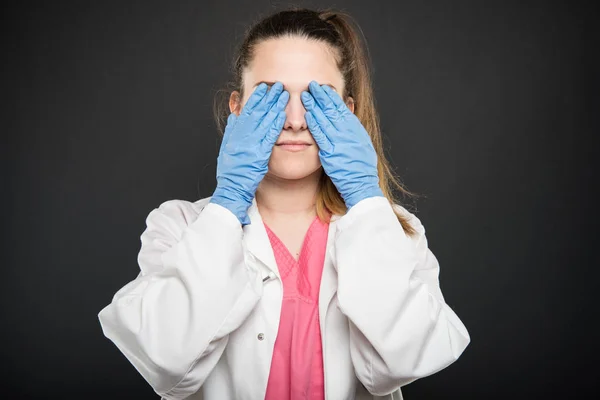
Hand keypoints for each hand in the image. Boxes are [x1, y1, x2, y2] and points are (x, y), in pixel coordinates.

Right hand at [210, 82, 288, 224]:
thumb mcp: (227, 147)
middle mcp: (242, 136)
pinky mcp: (260, 153)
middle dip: (268, 97)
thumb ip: (232, 130)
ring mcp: (251, 144)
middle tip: (277, 85)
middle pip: (257, 112)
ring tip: (283, 94)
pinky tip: (282, 113)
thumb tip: (236, 115)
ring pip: (264, 120)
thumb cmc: (230, 170)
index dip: (255, 98)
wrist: (232, 187)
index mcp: (235, 133)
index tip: (263, 88)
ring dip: (274, 106)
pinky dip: (275, 123)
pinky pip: (269, 135)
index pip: (246, 111)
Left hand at [301, 80, 383, 208]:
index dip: (331, 97)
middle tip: (312, 85)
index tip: (324, 88)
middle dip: (321, 96)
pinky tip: (308, 115)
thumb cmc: (361, 165)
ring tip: (306, 95)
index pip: (342, 108)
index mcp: (355, 129)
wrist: (361, 182)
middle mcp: (348, 132)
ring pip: (325, 119)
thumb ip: (353, 127)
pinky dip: (314, 124)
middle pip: (332, 110)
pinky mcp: (331, 152)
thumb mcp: (362, 142)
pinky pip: (321, 135)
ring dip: (314, 106)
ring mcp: (339, 142)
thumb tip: (349, 110)